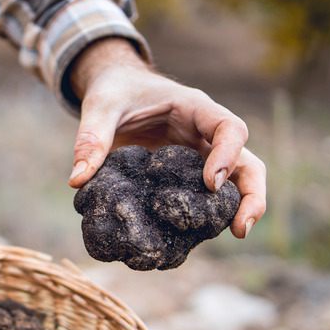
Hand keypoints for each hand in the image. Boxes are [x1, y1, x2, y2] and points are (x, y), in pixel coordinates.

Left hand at [68, 37, 265, 237]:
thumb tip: (77, 181)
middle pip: (247, 162)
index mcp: (194, 109)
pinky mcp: (186, 176)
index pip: (229, 127)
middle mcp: (206, 135)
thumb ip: (91, 138)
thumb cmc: (115, 91)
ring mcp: (200, 157)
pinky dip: (204, 218)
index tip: (211, 183)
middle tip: (241, 228)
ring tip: (235, 235)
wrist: (116, 89)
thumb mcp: (100, 106)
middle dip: (251, 194)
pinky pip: (204, 198)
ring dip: (239, 210)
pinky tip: (192, 239)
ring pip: (236, 184)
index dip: (227, 155)